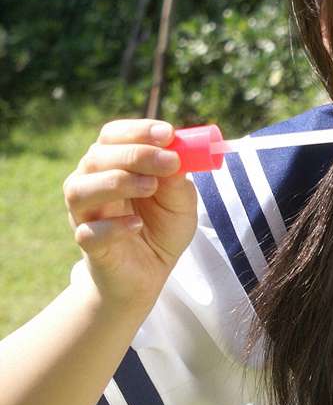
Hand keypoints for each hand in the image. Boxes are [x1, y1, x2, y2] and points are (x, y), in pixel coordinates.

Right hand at [63, 119, 197, 307]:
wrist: (149, 274)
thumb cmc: (161, 229)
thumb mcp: (181, 202)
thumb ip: (177, 181)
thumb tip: (177, 155)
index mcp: (112, 164)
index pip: (113, 136)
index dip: (137, 131)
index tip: (167, 134)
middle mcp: (91, 183)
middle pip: (96, 157)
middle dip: (136, 154)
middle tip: (169, 161)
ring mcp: (84, 215)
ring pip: (80, 190)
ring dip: (116, 183)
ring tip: (150, 187)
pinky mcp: (88, 246)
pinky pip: (88, 232)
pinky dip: (112, 227)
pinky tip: (136, 225)